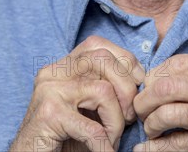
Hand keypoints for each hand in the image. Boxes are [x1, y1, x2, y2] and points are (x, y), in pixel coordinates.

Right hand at [10, 36, 144, 151]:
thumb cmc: (63, 138)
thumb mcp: (87, 107)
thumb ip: (104, 87)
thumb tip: (139, 79)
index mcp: (62, 67)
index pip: (97, 45)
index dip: (124, 60)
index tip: (138, 84)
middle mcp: (53, 72)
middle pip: (102, 59)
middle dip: (127, 88)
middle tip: (130, 116)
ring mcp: (49, 91)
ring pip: (103, 90)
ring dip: (117, 120)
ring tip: (112, 139)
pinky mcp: (49, 115)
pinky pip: (92, 128)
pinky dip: (105, 145)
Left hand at [133, 53, 187, 150]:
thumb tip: (159, 76)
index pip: (179, 62)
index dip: (155, 75)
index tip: (148, 88)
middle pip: (169, 85)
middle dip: (145, 98)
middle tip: (139, 109)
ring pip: (171, 112)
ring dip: (150, 122)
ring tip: (149, 129)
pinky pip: (181, 143)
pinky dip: (157, 147)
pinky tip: (146, 149)